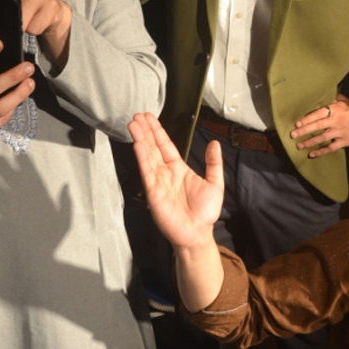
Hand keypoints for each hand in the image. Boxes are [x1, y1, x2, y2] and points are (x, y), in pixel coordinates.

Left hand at [0, 0, 71, 67]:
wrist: (53, 12)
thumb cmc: (25, 9)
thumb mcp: (6, 4)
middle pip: (7, 10)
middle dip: (8, 21)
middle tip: (14, 21)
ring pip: (21, 20)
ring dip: (22, 28)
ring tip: (27, 22)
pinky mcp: (52, 4)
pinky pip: (34, 28)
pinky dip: (34, 31)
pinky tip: (38, 23)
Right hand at [129, 112, 223, 249]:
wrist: (197, 233)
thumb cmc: (205, 212)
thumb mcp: (215, 183)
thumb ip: (213, 163)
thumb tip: (214, 143)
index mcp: (178, 168)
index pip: (165, 145)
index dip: (157, 131)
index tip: (149, 117)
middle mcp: (166, 172)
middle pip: (153, 147)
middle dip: (145, 131)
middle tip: (137, 116)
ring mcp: (158, 181)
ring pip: (147, 156)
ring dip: (140, 139)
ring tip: (133, 124)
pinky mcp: (153, 192)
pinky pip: (147, 171)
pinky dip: (142, 157)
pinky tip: (138, 144)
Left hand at [290, 94, 348, 158]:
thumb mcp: (345, 101)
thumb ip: (334, 99)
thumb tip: (326, 94)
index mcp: (334, 110)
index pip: (317, 114)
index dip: (306, 119)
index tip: (297, 124)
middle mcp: (335, 122)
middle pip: (316, 126)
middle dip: (303, 131)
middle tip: (292, 135)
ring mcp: (339, 132)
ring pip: (321, 138)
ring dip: (309, 142)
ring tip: (299, 146)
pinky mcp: (344, 142)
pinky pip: (330, 148)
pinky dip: (321, 152)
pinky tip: (311, 154)